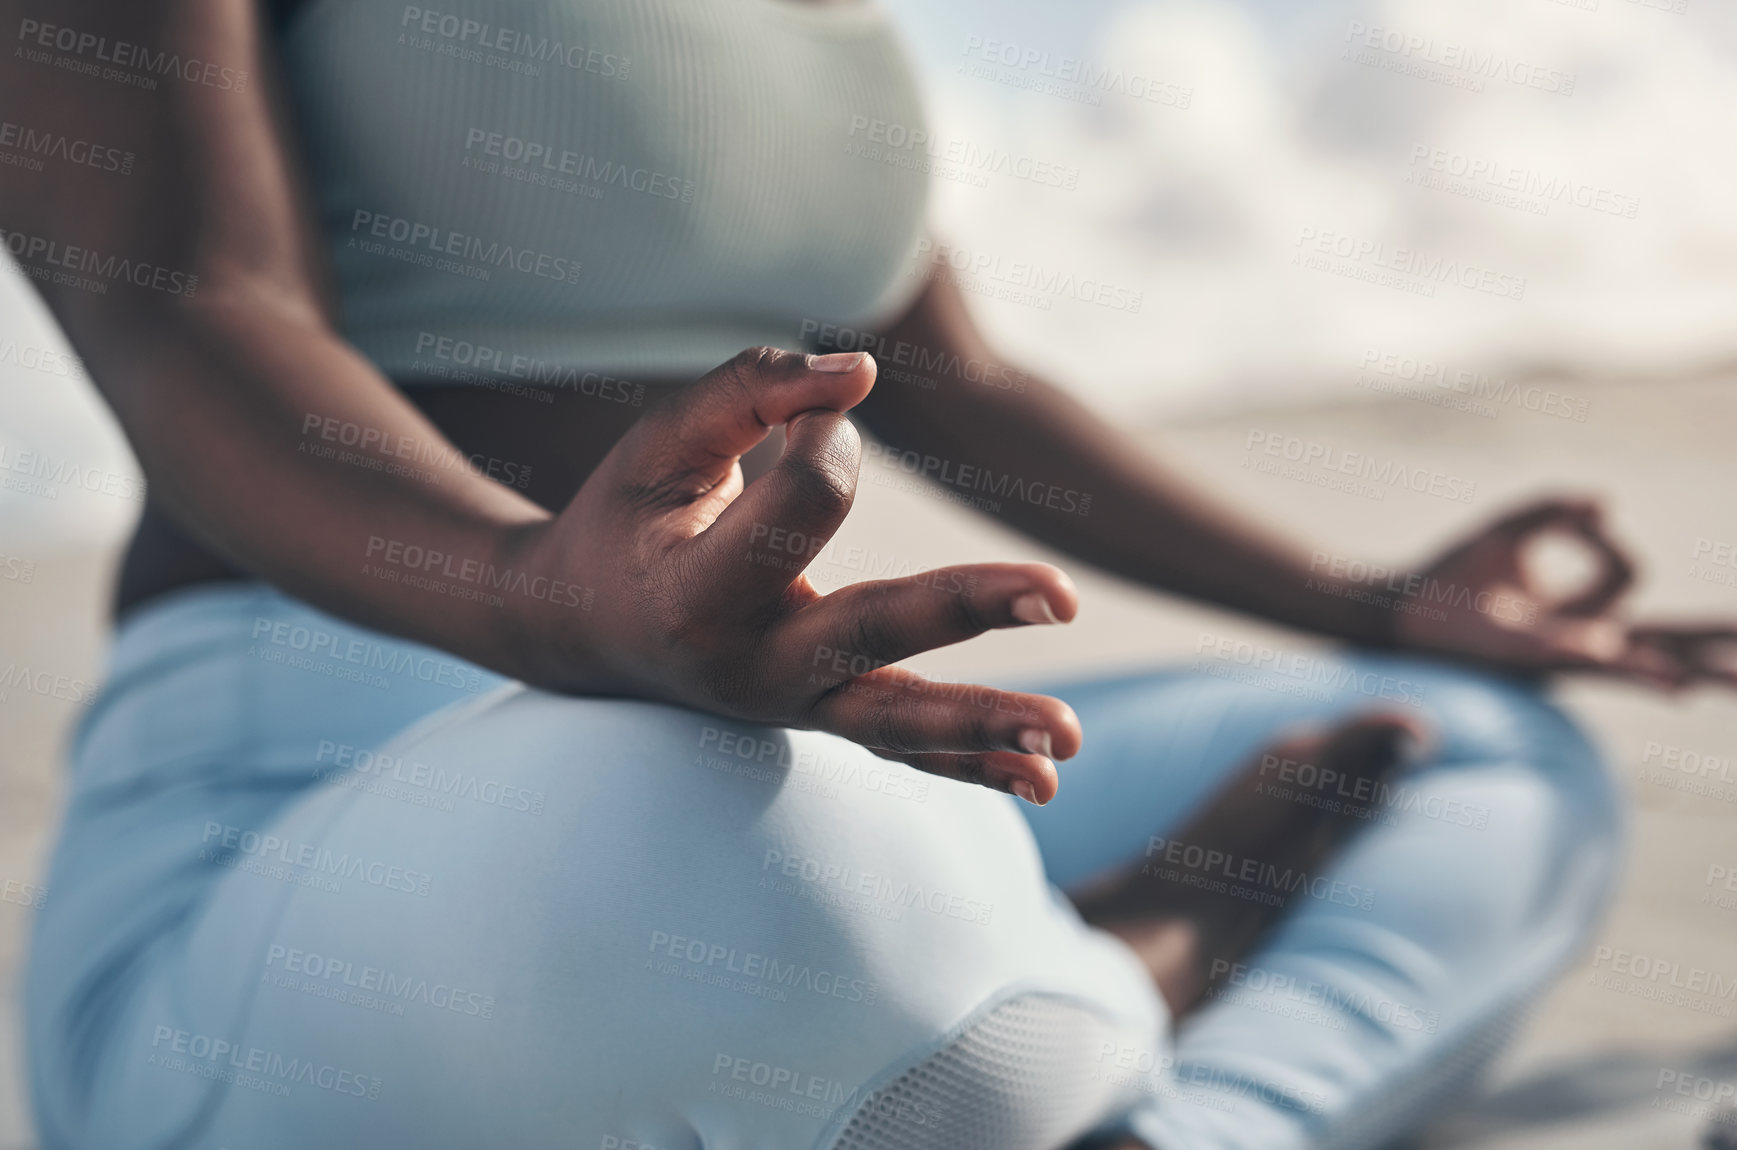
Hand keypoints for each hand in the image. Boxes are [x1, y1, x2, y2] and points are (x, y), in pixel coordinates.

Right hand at [503, 347, 1082, 800]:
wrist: (582, 631)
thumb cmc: (627, 518)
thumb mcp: (665, 443)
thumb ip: (753, 390)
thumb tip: (864, 375)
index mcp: (695, 593)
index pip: (804, 504)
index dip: (827, 437)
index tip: (815, 415)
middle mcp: (746, 667)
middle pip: (872, 631)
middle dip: (970, 608)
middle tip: (1064, 595)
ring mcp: (787, 709)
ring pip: (897, 722)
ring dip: (989, 727)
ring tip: (1069, 735)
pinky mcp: (819, 720)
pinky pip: (902, 751)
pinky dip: (973, 765)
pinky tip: (1044, 780)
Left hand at [1390, 497, 1736, 688]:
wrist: (1401, 605)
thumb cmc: (1453, 573)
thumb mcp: (1510, 528)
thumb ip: (1557, 509)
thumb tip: (1604, 502)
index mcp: (1582, 613)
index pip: (1628, 576)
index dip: (1600, 537)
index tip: (1573, 518)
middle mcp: (1582, 641)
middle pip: (1667, 645)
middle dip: (1718, 649)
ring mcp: (1561, 655)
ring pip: (1641, 665)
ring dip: (1683, 672)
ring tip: (1725, 679)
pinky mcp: (1532, 660)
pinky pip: (1588, 663)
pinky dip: (1623, 665)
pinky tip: (1660, 678)